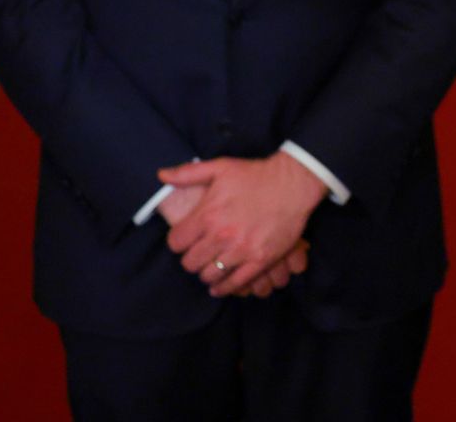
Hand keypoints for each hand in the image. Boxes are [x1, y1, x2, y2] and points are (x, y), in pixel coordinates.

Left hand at [159, 152, 327, 296]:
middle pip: (190, 263)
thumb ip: (188, 173)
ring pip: (210, 275)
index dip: (179, 242)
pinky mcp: (260, 260)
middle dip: (192, 259)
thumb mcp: (221, 167)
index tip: (186, 240)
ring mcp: (242, 250)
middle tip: (200, 253)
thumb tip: (161, 175)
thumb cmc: (256, 175)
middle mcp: (222, 235)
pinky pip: (235, 283)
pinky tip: (220, 286)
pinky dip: (224, 288)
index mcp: (208, 215)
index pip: (176, 243)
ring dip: (207, 272)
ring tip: (212, 266)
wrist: (293, 183)